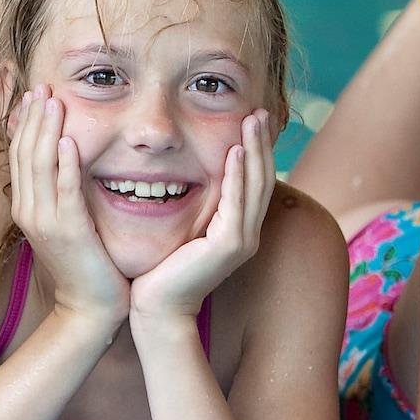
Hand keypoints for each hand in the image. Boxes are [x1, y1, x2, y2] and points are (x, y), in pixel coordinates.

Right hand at [8, 86, 128, 327]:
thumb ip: (61, 192)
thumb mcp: (66, 222)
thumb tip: (65, 161)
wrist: (89, 308)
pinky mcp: (68, 231)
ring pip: (40, 165)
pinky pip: (64, 190)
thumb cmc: (85, 264)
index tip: (35, 93)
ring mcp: (45, 221)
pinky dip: (66, 164)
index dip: (26, 122)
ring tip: (53, 101)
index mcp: (26, 206)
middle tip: (42, 85)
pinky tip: (70, 140)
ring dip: (46, 130)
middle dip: (33, 117)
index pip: (20, 154)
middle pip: (25, 153)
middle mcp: (28, 210)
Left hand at [129, 111, 272, 327]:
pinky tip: (235, 151)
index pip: (253, 181)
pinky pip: (237, 203)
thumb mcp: (182, 231)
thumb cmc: (162, 271)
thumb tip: (182, 177)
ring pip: (255, 186)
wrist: (157, 308)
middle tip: (259, 111)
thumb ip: (192, 209)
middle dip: (261, 142)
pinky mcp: (229, 246)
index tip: (251, 119)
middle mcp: (246, 233)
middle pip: (262, 178)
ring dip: (254, 150)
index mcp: (237, 228)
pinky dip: (238, 175)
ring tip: (252, 120)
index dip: (256, 150)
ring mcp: (242, 240)